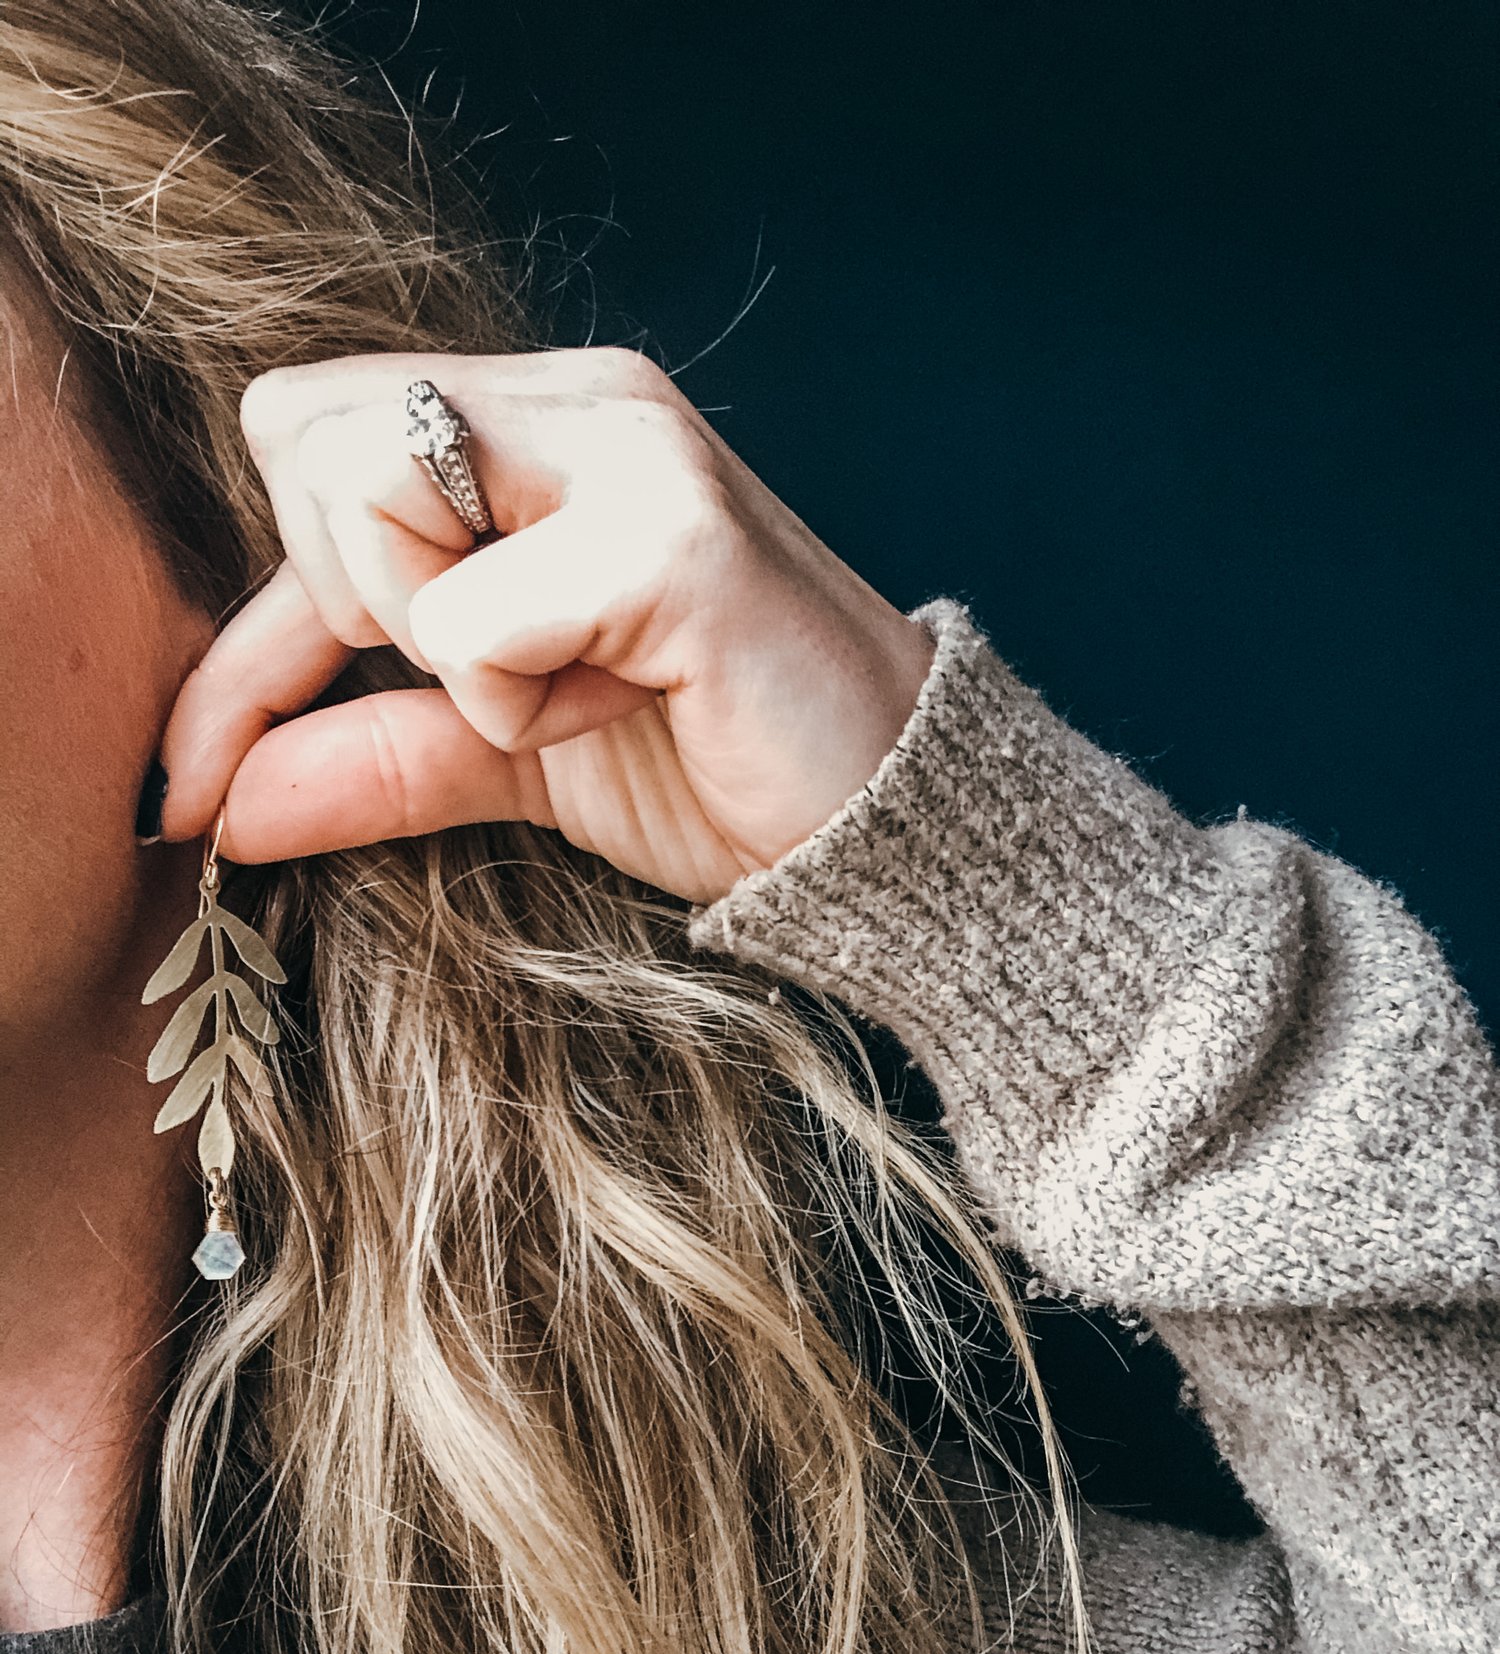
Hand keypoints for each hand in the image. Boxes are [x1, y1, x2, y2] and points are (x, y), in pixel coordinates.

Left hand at [157, 347, 937, 904]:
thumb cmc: (716, 765)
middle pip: (306, 434)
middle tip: (488, 682)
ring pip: (372, 497)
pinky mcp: (673, 539)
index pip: (309, 457)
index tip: (204, 780)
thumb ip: (374, 751)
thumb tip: (222, 807)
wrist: (887, 824)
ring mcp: (632, 451)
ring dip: (443, 647)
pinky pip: (473, 621)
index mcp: (540, 424)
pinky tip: (626, 705)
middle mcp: (583, 400)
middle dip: (358, 604)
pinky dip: (516, 702)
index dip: (244, 635)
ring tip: (571, 690)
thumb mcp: (511, 754)